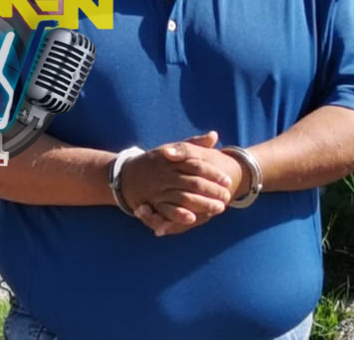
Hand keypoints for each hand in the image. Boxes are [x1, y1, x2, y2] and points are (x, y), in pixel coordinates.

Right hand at [119, 132, 233, 235]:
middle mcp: (166, 174)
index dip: (213, 173)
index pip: (196, 165)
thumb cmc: (156, 161)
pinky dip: (179, 214)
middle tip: (227, 196)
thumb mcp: (172, 149)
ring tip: (219, 208)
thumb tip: (214, 135)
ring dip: (203, 204)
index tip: (227, 180)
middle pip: (193, 183)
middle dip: (212, 191)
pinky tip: (193, 218)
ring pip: (184, 197)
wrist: (126, 175)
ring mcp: (159, 189)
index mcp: (173, 159)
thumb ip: (194, 144)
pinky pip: (167, 209)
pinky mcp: (153, 202)